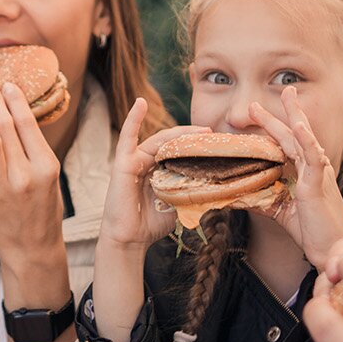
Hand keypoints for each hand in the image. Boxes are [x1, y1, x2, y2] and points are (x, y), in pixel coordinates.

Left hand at [0, 81, 65, 274]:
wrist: (31, 248)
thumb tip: (16, 113)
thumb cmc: (42, 208)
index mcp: (46, 167)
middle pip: (7, 128)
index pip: (28, 124)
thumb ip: (34, 149)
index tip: (7, 85)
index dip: (15, 100)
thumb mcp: (49, 177)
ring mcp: (1, 189)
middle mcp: (25, 176)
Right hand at [98, 98, 208, 249]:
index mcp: (161, 169)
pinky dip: (133, 119)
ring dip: (181, 133)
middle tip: (214, 135)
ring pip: (160, 140)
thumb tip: (218, 187)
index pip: (181, 150)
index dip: (197, 145)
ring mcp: (135, 159)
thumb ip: (190, 190)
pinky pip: (127, 137)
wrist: (130, 239)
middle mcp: (148, 161)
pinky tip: (140, 103)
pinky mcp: (124, 162)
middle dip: (194, 138)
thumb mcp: (178, 203)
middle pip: (173, 142)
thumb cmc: (152, 224)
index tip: (218, 143)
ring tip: (201, 130)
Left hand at [248, 87, 342, 266]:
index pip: (288, 143)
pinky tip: (298, 125)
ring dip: (294, 115)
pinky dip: (306, 139)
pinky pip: (313, 157)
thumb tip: (231, 197)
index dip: (274, 125)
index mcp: (305, 172)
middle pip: (293, 134)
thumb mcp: (279, 211)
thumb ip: (259, 201)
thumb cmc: (312, 232)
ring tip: (287, 94)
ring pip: (304, 138)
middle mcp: (313, 168)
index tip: (256, 110)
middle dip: (278, 114)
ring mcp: (318, 173)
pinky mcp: (319, 184)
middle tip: (258, 100)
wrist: (331, 252)